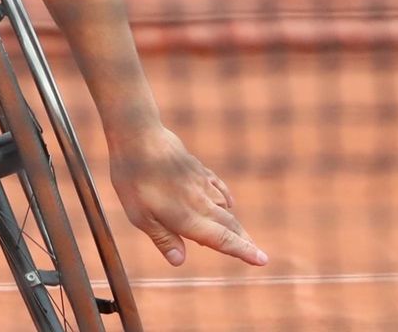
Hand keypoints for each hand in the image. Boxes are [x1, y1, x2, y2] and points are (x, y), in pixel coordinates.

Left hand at [108, 126, 266, 267]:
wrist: (139, 137)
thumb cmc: (134, 179)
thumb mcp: (140, 215)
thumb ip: (162, 238)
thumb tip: (180, 261)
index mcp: (187, 217)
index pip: (222, 239)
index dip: (243, 251)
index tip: (262, 260)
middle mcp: (200, 202)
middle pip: (229, 225)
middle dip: (244, 241)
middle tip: (259, 255)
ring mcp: (200, 183)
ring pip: (224, 207)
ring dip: (235, 223)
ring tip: (241, 236)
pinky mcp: (196, 168)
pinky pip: (218, 187)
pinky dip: (227, 198)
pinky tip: (229, 203)